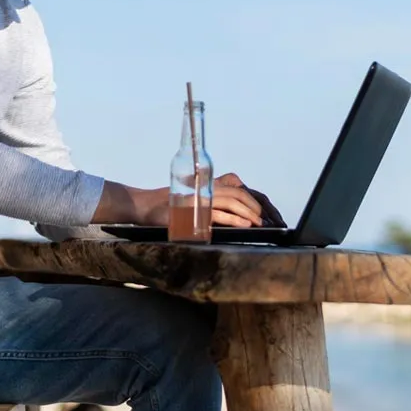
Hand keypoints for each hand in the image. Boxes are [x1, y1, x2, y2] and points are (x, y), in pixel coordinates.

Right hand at [125, 173, 262, 227]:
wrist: (145, 206)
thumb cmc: (168, 205)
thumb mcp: (192, 198)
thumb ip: (210, 198)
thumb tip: (231, 204)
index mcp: (207, 184)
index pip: (236, 189)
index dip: (252, 200)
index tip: (262, 212)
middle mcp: (205, 188)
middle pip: (238, 194)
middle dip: (254, 207)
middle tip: (264, 219)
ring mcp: (200, 198)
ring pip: (231, 202)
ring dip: (248, 213)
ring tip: (258, 222)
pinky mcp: (193, 211)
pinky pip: (218, 214)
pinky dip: (234, 219)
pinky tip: (244, 225)